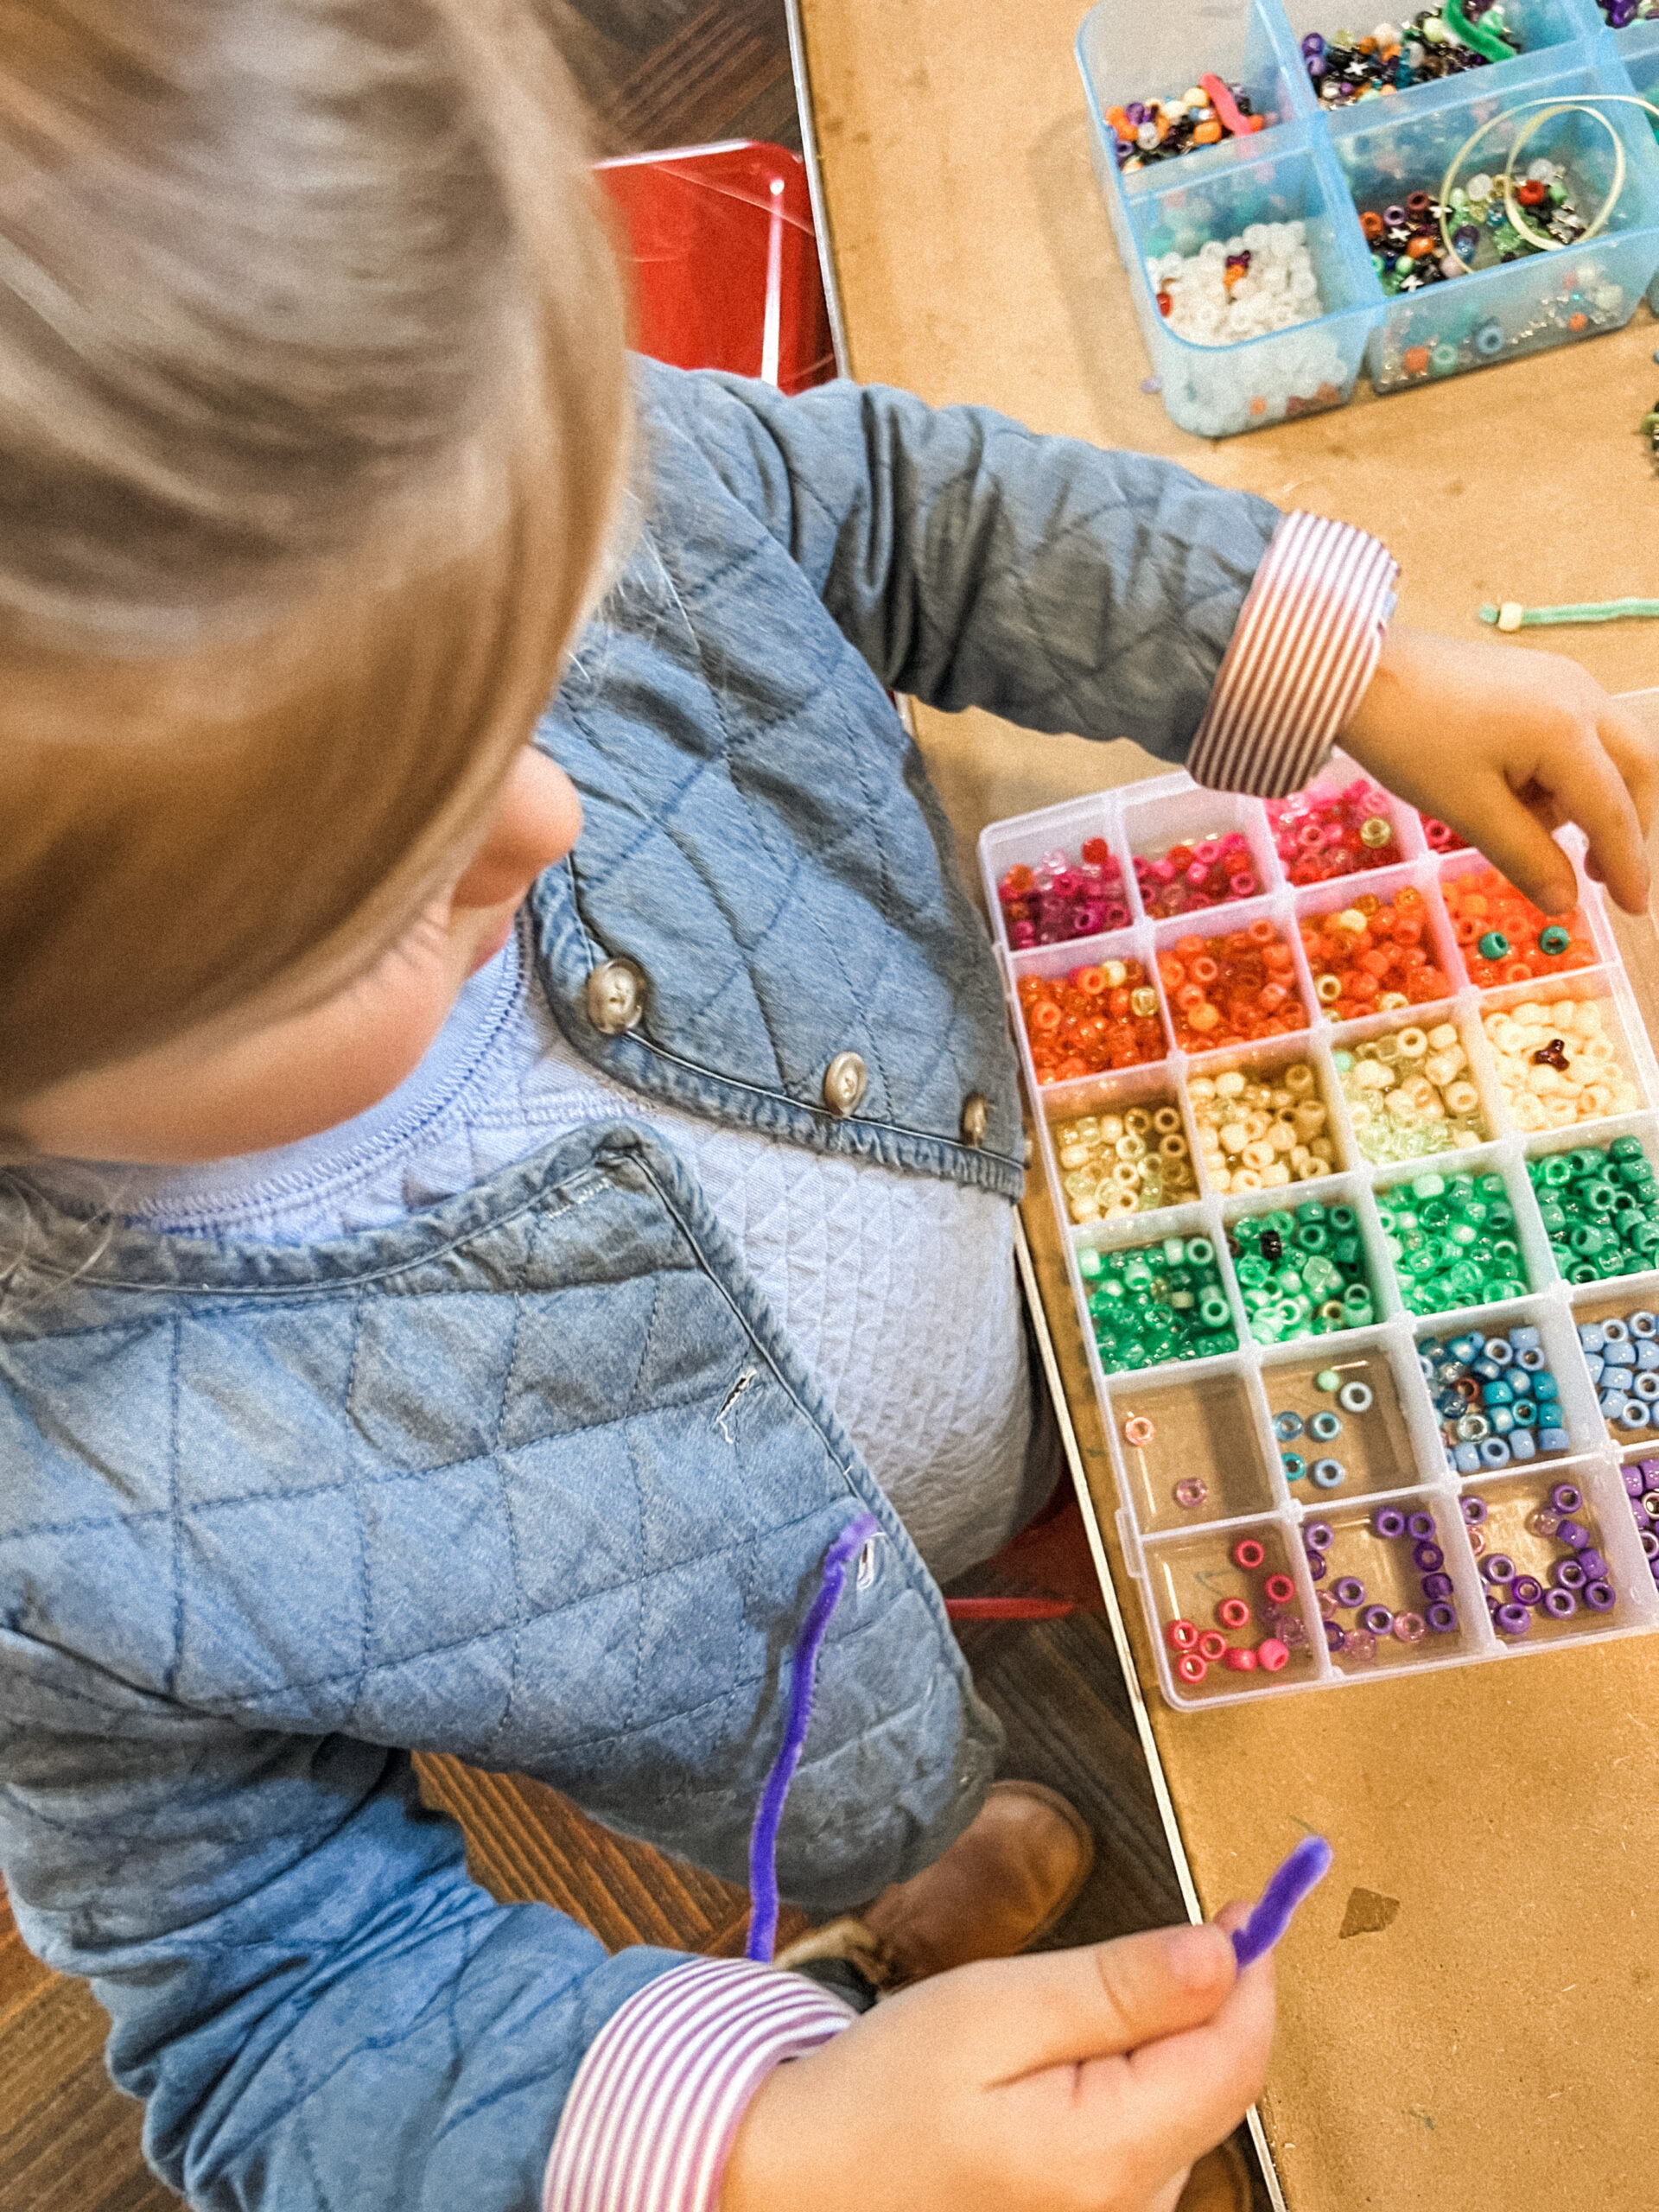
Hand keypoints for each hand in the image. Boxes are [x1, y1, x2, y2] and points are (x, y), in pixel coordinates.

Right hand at [719, 1914, 1272, 2211]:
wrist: (807, 2178)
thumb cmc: (883, 2093)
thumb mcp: (992, 2009)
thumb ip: (1116, 1987)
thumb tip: (1222, 1953)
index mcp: (1109, 2158)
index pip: (1236, 2056)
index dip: (1252, 1970)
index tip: (1248, 1902)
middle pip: (1217, 2084)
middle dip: (1199, 2003)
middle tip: (1146, 1940)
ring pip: (1186, 2112)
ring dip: (1160, 2046)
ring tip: (1065, 2015)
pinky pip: (1148, 2144)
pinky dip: (1131, 2089)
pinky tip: (1063, 2069)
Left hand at [1340, 625, 1657, 916]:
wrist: (1361, 673)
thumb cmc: (1409, 739)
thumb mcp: (1468, 810)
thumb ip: (1525, 857)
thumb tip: (1565, 903)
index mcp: (1566, 730)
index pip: (1613, 811)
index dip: (1626, 865)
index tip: (1634, 908)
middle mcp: (1581, 696)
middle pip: (1636, 768)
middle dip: (1624, 825)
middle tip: (1594, 873)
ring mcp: (1564, 679)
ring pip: (1607, 750)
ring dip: (1586, 797)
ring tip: (1522, 824)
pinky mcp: (1541, 676)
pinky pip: (1577, 731)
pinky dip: (1562, 771)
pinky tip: (1515, 792)